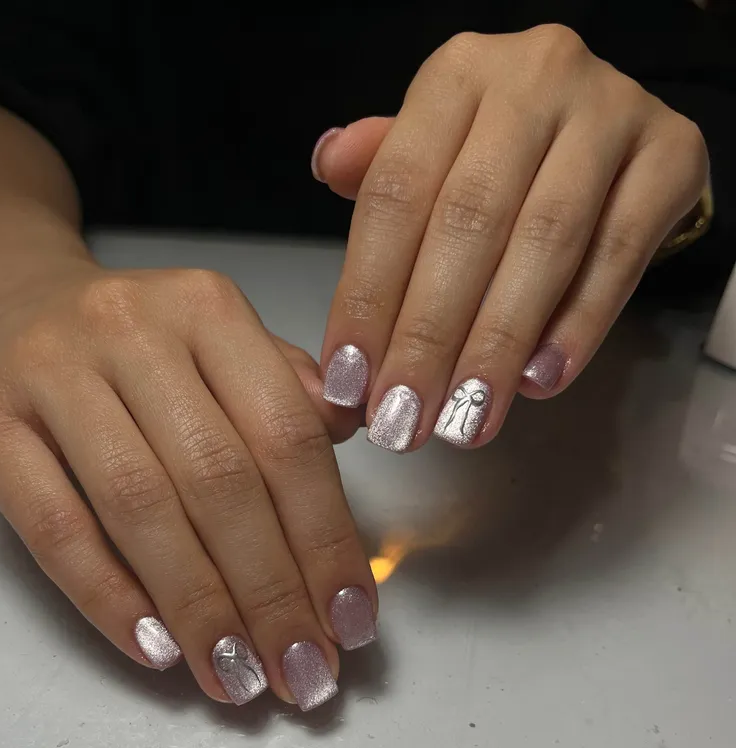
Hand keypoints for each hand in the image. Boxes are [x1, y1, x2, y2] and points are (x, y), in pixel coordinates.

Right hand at [0, 257, 376, 709]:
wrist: (18, 300)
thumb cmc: (139, 339)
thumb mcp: (222, 338)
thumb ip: (285, 387)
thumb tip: (351, 436)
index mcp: (208, 307)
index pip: (285, 434)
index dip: (325, 535)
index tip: (350, 614)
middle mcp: (132, 329)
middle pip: (219, 478)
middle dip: (271, 589)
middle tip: (303, 666)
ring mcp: (51, 371)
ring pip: (142, 508)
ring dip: (201, 607)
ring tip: (240, 674)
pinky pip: (54, 527)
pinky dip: (109, 596)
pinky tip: (159, 647)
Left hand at [313, 25, 707, 450]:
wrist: (608, 122)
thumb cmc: (501, 148)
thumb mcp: (435, 145)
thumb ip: (383, 168)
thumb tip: (328, 164)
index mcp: (457, 76)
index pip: (397, 195)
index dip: (368, 295)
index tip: (350, 380)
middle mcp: (534, 78)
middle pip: (467, 224)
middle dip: (428, 337)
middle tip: (404, 418)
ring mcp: (611, 111)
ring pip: (544, 245)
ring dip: (497, 345)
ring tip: (464, 418)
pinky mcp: (673, 154)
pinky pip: (620, 253)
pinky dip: (578, 325)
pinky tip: (537, 382)